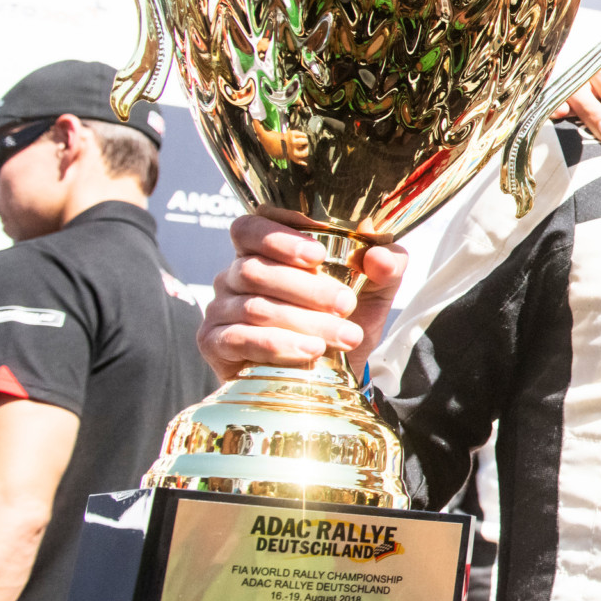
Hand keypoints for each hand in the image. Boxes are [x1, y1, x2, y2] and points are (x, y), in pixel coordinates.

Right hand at [198, 215, 406, 379]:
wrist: (332, 373)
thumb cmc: (343, 319)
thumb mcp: (375, 290)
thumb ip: (386, 265)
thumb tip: (381, 255)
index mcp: (264, 250)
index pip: (252, 228)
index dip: (278, 236)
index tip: (317, 254)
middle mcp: (234, 274)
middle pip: (257, 270)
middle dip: (307, 288)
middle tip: (346, 305)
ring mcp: (221, 308)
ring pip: (255, 307)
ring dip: (304, 322)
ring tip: (343, 336)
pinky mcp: (214, 343)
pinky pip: (239, 339)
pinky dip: (278, 345)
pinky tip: (310, 352)